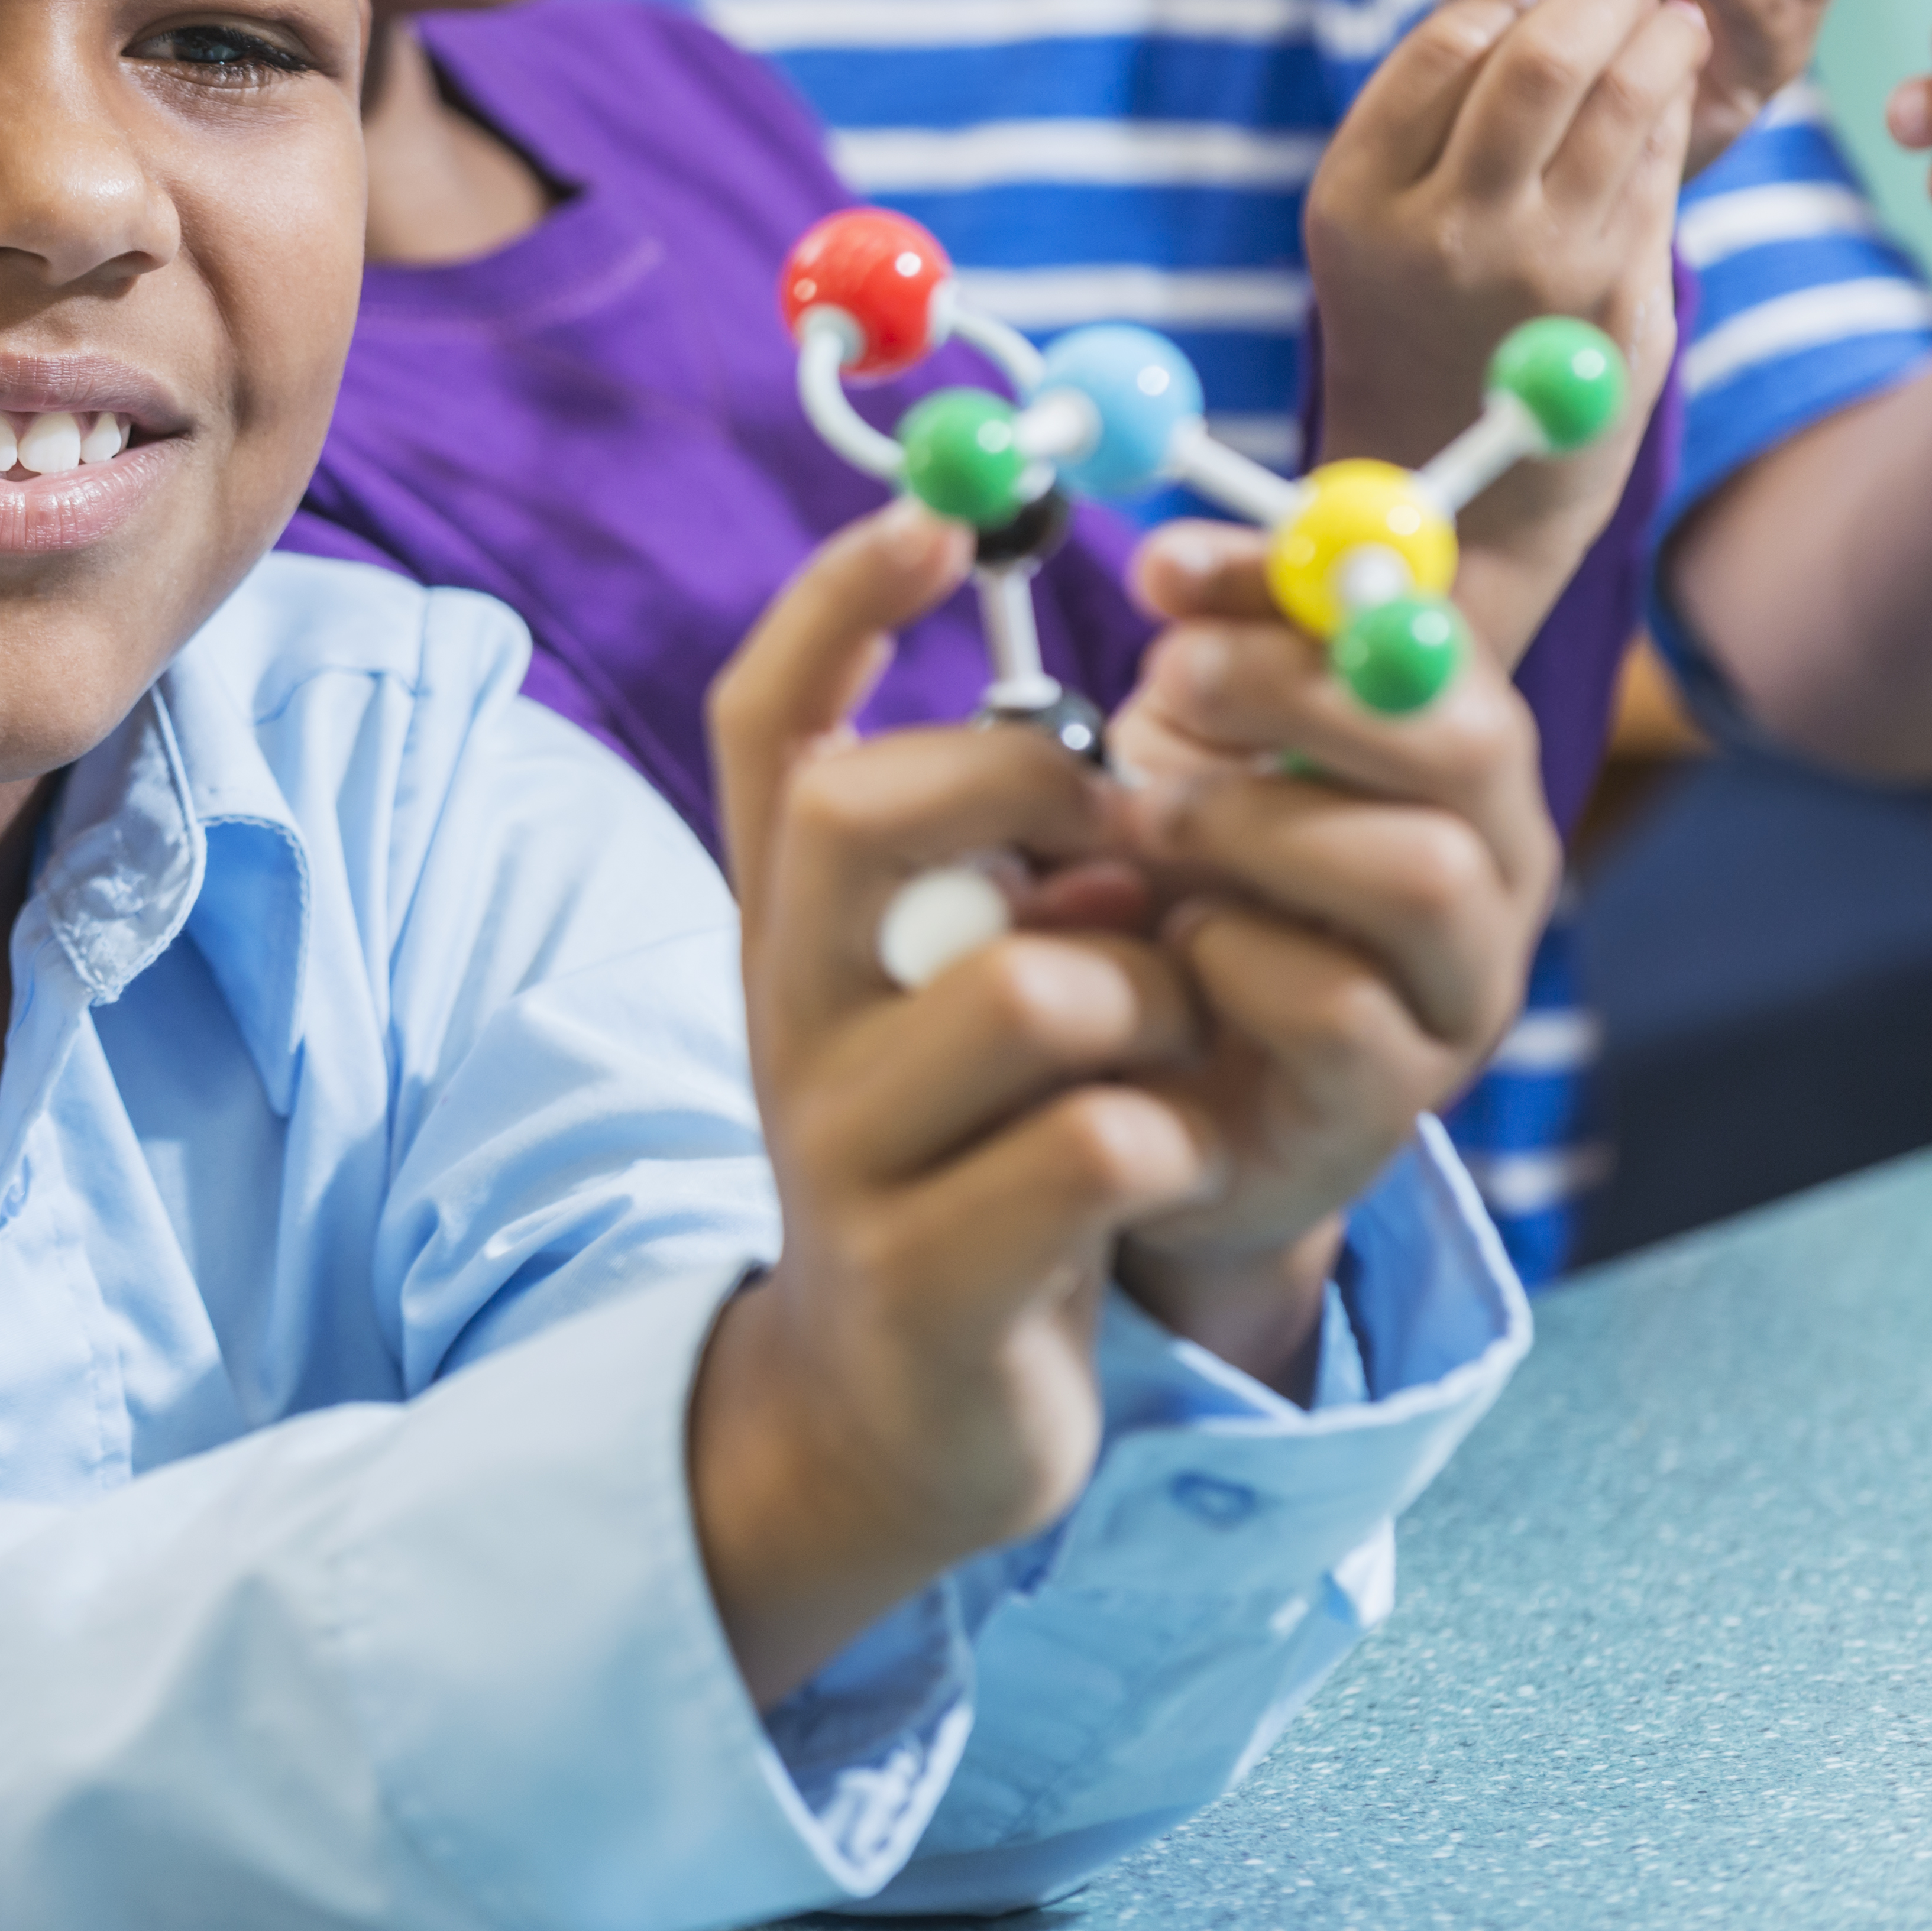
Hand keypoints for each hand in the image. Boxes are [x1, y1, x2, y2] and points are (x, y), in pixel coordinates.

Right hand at [688, 506, 1219, 1702]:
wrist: (897, 1412)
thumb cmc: (970, 1158)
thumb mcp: (957, 989)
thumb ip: (997, 873)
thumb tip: (1112, 743)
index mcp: (792, 927)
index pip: (765, 726)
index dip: (833, 606)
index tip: (927, 518)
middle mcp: (786, 1011)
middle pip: (854, 816)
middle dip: (1023, 791)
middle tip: (1124, 844)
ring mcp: (838, 1145)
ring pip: (1026, 987)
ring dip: (1146, 997)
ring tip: (1160, 1049)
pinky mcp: (923, 1272)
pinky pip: (1092, 1147)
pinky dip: (1166, 1141)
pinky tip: (1161, 1168)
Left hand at [1100, 526, 1557, 1389]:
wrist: (1156, 1090)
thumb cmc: (1188, 886)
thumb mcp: (1188, 745)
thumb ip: (1210, 646)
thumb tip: (1174, 562)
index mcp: (1458, 762)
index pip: (1443, 639)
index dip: (1307, 591)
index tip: (1165, 575)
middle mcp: (1494, 868)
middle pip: (1471, 745)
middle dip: (1304, 695)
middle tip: (1169, 685)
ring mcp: (1459, 993)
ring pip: (1423, 872)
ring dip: (1261, 827)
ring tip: (1148, 825)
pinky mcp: (1392, 1101)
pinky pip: (1341, 1005)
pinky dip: (1235, 957)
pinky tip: (1173, 949)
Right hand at [1305, 0, 1698, 660]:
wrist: (1448, 479)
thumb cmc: (1412, 315)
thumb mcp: (1377, 215)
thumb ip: (1434, 102)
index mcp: (1356, 200)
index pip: (1445, 46)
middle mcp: (1443, 232)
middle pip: (1542, 61)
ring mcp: (1538, 267)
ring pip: (1625, 101)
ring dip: (1661, 37)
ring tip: (1668, 19)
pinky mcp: (1617, 297)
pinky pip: (1658, 167)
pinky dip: (1671, 112)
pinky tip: (1666, 96)